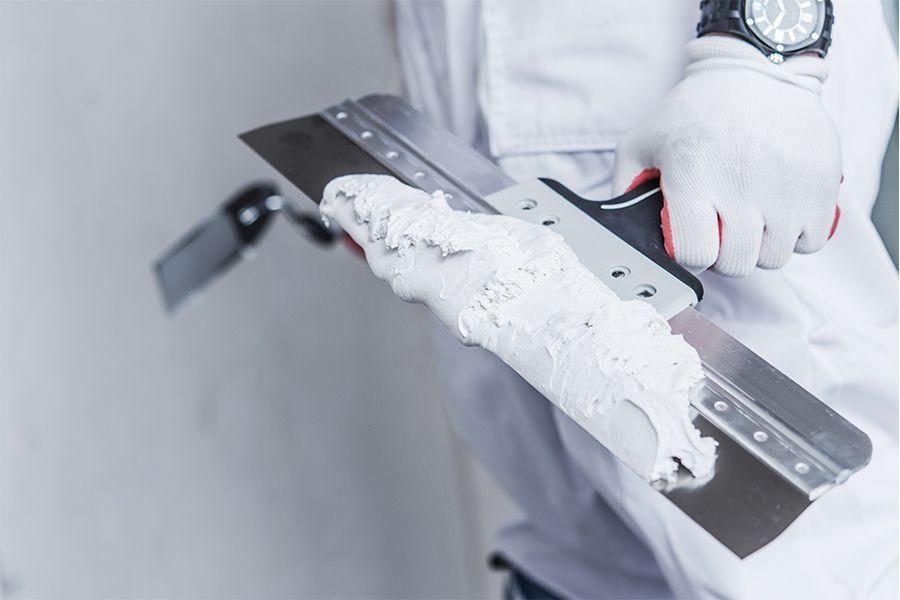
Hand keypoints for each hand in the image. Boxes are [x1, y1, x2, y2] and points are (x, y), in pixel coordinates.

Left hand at [612, 36, 841, 276]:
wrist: (759, 69)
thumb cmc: (694, 110)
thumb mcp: (642, 141)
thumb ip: (624, 187)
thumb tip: (617, 231)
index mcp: (693, 176)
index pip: (695, 255)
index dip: (691, 255)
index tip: (692, 240)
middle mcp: (741, 184)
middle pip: (737, 264)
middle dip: (724, 254)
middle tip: (722, 229)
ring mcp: (787, 185)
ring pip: (774, 257)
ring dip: (761, 246)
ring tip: (752, 218)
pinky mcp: (822, 182)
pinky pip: (811, 240)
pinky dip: (797, 235)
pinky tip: (781, 212)